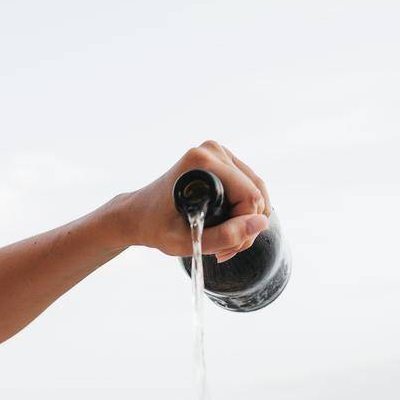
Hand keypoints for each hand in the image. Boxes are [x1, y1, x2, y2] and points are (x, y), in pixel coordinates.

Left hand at [113, 141, 271, 263]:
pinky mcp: (222, 159)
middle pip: (256, 192)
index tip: (225, 247)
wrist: (138, 215)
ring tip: (225, 243)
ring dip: (247, 221)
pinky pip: (249, 186)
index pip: (249, 196)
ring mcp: (218, 152)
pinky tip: (227, 228)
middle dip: (246, 226)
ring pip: (256, 190)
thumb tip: (261, 224)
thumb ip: (226, 236)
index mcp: (202, 163)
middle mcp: (213, 150)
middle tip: (225, 249)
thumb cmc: (157, 228)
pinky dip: (243, 210)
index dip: (244, 226)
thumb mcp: (188, 241)